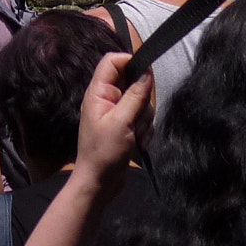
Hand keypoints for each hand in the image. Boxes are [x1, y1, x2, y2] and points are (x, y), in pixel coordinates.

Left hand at [74, 52, 152, 182]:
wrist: (99, 183)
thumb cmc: (104, 152)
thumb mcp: (122, 122)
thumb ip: (134, 96)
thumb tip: (146, 72)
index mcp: (98, 92)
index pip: (113, 61)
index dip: (130, 62)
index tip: (146, 76)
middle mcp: (107, 99)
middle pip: (132, 82)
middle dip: (142, 101)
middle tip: (137, 120)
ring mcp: (116, 113)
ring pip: (141, 102)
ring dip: (144, 119)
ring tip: (137, 136)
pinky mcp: (125, 126)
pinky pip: (142, 118)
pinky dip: (145, 130)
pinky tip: (139, 143)